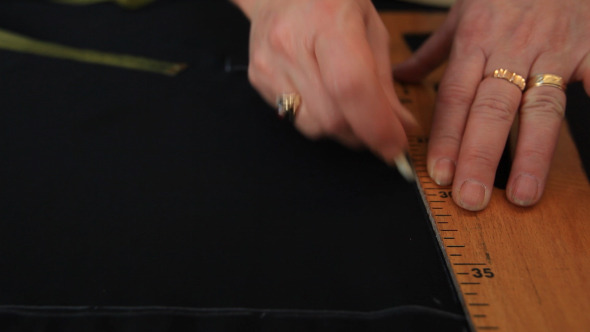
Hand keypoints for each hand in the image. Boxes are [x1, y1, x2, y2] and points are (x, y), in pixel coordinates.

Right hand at [232, 0, 416, 165]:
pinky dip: (318, 120)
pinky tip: (324, 97)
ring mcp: (270, 66)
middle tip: (378, 125)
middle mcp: (291, 44)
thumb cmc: (329, 1)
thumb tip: (401, 127)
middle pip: (332, 116)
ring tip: (349, 107)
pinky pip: (294, 120)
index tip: (394, 144)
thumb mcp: (369, 28)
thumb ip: (384, 81)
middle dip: (363, 132)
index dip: (376, 124)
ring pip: (313, 127)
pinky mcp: (258, 81)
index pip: (350, 86)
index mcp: (328, 21)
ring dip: (340, 130)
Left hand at [395, 0, 589, 210]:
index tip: (439, 173)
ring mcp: (553, 50)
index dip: (445, 137)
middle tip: (470, 196)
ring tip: (522, 194)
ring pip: (540, 107)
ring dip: (530, 154)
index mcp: (475, 41)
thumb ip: (433, 51)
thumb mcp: (462, 12)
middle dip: (479, 156)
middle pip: (491, 109)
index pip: (455, 97)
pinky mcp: (589, 46)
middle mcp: (511, 49)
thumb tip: (401, 76)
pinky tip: (587, 147)